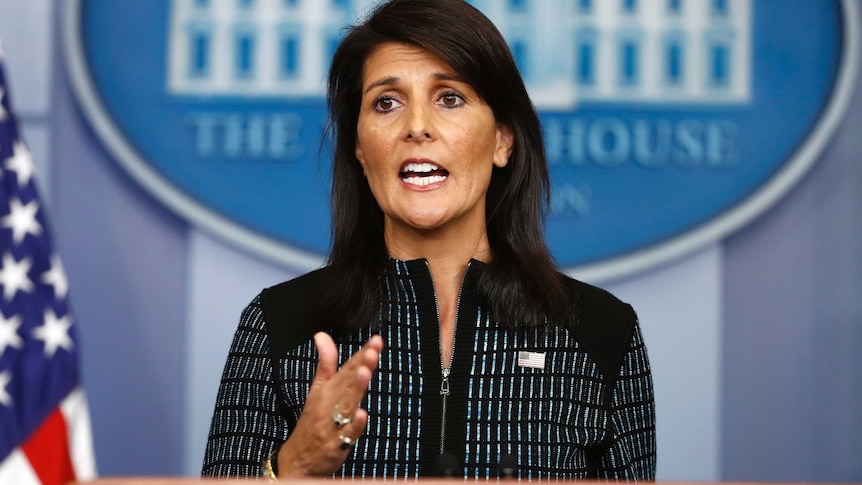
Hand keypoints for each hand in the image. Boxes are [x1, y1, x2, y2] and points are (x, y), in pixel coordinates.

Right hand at [275, 332, 383, 476]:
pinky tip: (362, 415)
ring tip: (365, 372)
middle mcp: (330, 405)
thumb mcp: (316, 390)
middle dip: (361, 366)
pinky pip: (348, 435)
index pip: (347, 368)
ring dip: (356, 389)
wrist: (299, 460)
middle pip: (348, 383)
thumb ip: (325, 363)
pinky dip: (354, 425)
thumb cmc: (311, 422)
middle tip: (373, 351)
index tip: (376, 341)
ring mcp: (333, 425)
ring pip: (347, 405)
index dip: (362, 354)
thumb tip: (321, 335)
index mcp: (327, 390)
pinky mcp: (338, 445)